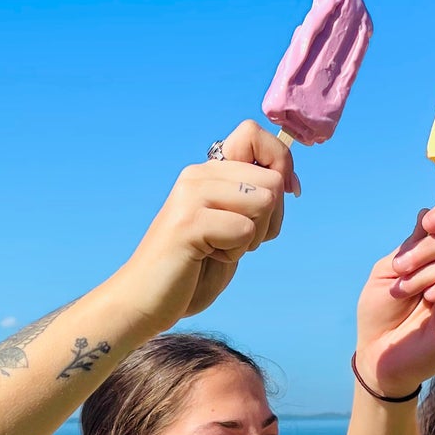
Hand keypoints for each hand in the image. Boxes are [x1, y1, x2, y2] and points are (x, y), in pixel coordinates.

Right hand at [112, 121, 295, 328]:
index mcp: (207, 171)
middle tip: (236, 241)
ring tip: (219, 249)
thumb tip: (289, 181)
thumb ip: (253, 201)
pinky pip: (244, 230)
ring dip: (252, 238)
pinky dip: (234, 253)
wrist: (145, 300)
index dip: (281, 164)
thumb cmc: (192, 269)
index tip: (280, 195)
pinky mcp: (188, 222)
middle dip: (270, 220)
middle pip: (272, 180)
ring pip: (264, 202)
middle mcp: (197, 174)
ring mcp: (191, 195)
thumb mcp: (232, 229)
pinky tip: (206, 257)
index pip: (253, 133)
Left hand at [354, 203, 434, 397]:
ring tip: (404, 291)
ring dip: (427, 272)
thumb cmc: (380, 313)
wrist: (375, 353)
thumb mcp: (388, 270)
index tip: (427, 224)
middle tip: (400, 271)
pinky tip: (428, 299)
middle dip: (426, 249)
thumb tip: (428, 213)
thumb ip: (411, 244)